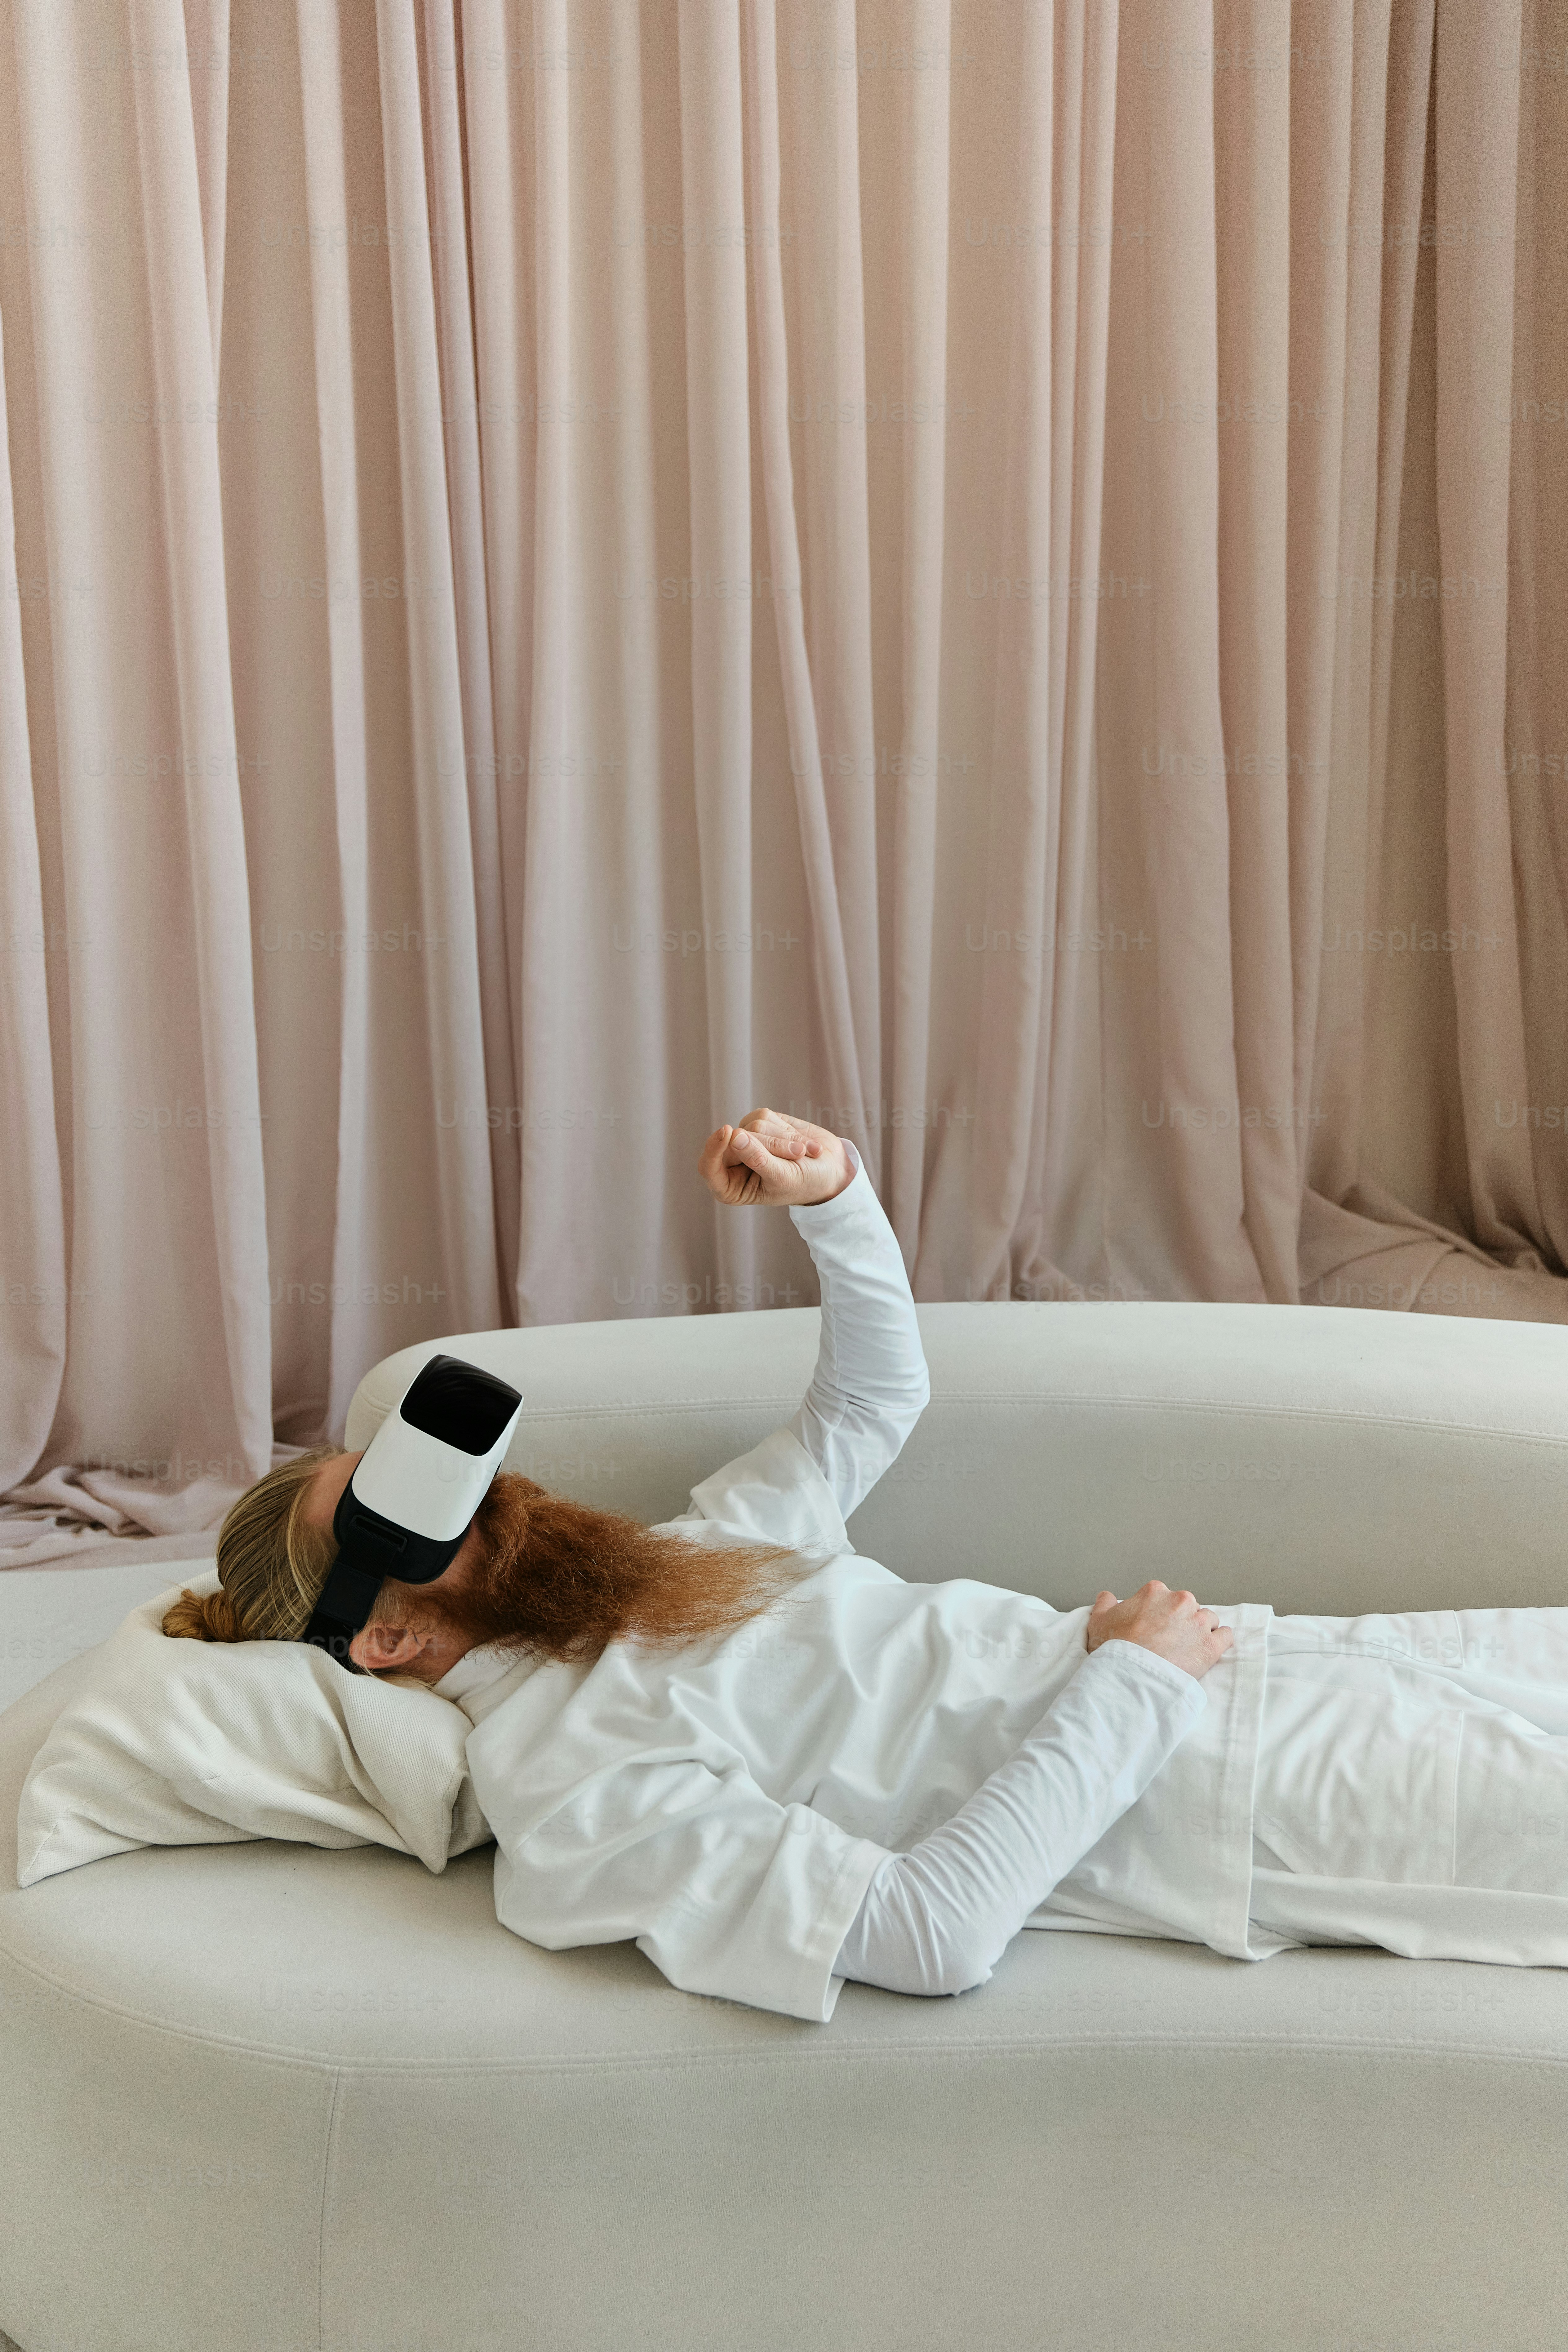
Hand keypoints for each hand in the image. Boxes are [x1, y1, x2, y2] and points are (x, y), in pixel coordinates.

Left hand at [698, 1108, 853, 1207]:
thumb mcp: (782, 1177)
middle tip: (799, 1154)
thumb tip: (733, 1136)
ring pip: (753, 1127)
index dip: (714, 1148)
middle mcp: (732, 1163)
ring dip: (783, 1138)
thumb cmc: (805, 1183)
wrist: (830, 1170)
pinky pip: (765, 1116)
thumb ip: (758, 1159)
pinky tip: (802, 1143)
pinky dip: (787, 1129)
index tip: (727, 1131)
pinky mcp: (758, 1124)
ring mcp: (745, 1141)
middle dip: (769, 1145)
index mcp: (730, 1188)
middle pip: (734, 1142)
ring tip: (804, 1152)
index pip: (708, 1166)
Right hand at [1085, 1581, 1233, 1680]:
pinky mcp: (1211, 1645)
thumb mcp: (1099, 1620)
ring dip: (1201, 1632)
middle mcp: (1180, 1601)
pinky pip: (1226, 1636)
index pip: (1166, 1598)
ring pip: (1209, 1620)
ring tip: (1189, 1649)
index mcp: (1155, 1592)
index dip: (1161, 1614)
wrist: (1130, 1675)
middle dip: (1182, 1622)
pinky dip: (1220, 1642)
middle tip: (1171, 1642)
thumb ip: (1105, 1603)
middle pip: (1189, 1607)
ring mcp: (1198, 1622)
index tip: (1156, 1629)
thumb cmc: (1115, 1649)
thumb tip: (1107, 1597)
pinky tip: (1210, 1650)